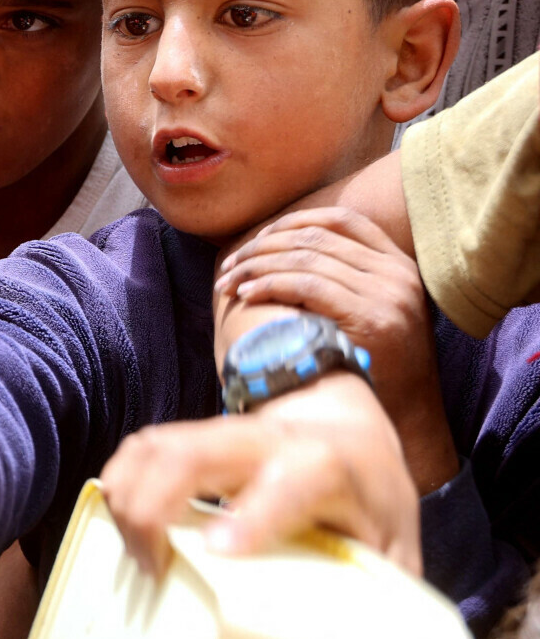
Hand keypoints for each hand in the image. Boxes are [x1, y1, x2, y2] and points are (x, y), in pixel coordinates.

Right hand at [101, 372, 421, 578]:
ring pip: (154, 446)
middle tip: (151, 568)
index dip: (254, 514)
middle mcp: (267, 441)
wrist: (346, 430)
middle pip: (193, 453)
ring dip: (127, 497)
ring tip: (135, 555)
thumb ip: (378, 590)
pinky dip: (118, 483)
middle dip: (153, 506)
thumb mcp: (393, 548)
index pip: (291, 480)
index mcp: (328, 468)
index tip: (219, 550)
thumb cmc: (369, 498)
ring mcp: (221, 434)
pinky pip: (139, 448)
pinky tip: (122, 523)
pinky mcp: (190, 437)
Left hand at [214, 207, 455, 490]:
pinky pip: (308, 286)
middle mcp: (399, 274)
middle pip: (316, 238)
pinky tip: (246, 295)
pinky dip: (269, 285)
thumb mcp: (370, 311)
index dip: (292, 222)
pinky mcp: (374, 318)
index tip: (256, 240)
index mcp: (400, 265)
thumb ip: (343, 280)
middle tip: (229, 264)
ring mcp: (389, 295)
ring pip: (306, 259)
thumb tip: (278, 250)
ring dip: (257, 267)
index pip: (342, 221)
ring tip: (228, 282)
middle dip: (263, 248)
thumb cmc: (375, 366)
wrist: (410, 417)